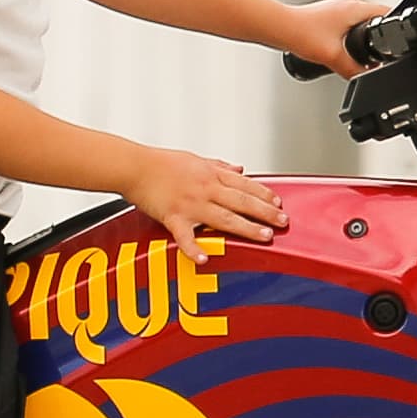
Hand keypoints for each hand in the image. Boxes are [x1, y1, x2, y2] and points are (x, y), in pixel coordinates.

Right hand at [122, 148, 287, 263]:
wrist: (134, 166)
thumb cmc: (161, 163)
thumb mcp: (195, 159)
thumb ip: (219, 166)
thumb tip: (239, 169)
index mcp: (211, 174)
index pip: (245, 184)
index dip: (264, 194)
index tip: (279, 203)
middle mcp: (205, 189)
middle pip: (242, 201)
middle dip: (265, 212)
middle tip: (282, 222)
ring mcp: (191, 204)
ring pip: (225, 218)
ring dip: (247, 228)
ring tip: (264, 237)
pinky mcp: (173, 217)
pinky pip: (186, 236)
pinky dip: (194, 248)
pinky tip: (205, 258)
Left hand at [284, 0, 391, 78]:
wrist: (278, 28)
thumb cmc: (299, 33)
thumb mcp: (332, 57)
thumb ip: (352, 71)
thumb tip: (365, 80)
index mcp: (355, 8)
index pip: (386, 13)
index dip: (393, 29)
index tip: (398, 42)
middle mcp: (348, 4)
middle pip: (374, 20)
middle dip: (377, 38)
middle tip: (377, 55)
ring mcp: (338, 8)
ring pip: (360, 22)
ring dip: (361, 37)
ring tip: (357, 53)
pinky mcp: (328, 15)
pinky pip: (348, 25)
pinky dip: (350, 37)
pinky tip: (342, 49)